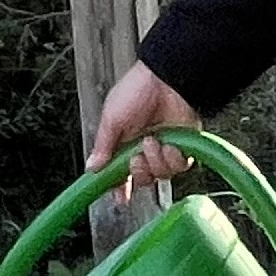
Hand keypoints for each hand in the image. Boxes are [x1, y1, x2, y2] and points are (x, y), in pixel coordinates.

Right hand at [91, 58, 201, 187]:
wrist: (167, 78)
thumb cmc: (137, 89)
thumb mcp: (111, 118)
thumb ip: (103, 146)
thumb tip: (92, 168)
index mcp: (124, 141)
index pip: (120, 172)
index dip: (120, 187)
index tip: (120, 197)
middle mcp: (144, 148)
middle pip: (142, 178)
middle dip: (138, 171)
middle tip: (136, 156)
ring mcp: (164, 148)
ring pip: (160, 175)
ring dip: (155, 161)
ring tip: (153, 142)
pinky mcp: (183, 147)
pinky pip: (178, 166)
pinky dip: (172, 158)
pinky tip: (168, 144)